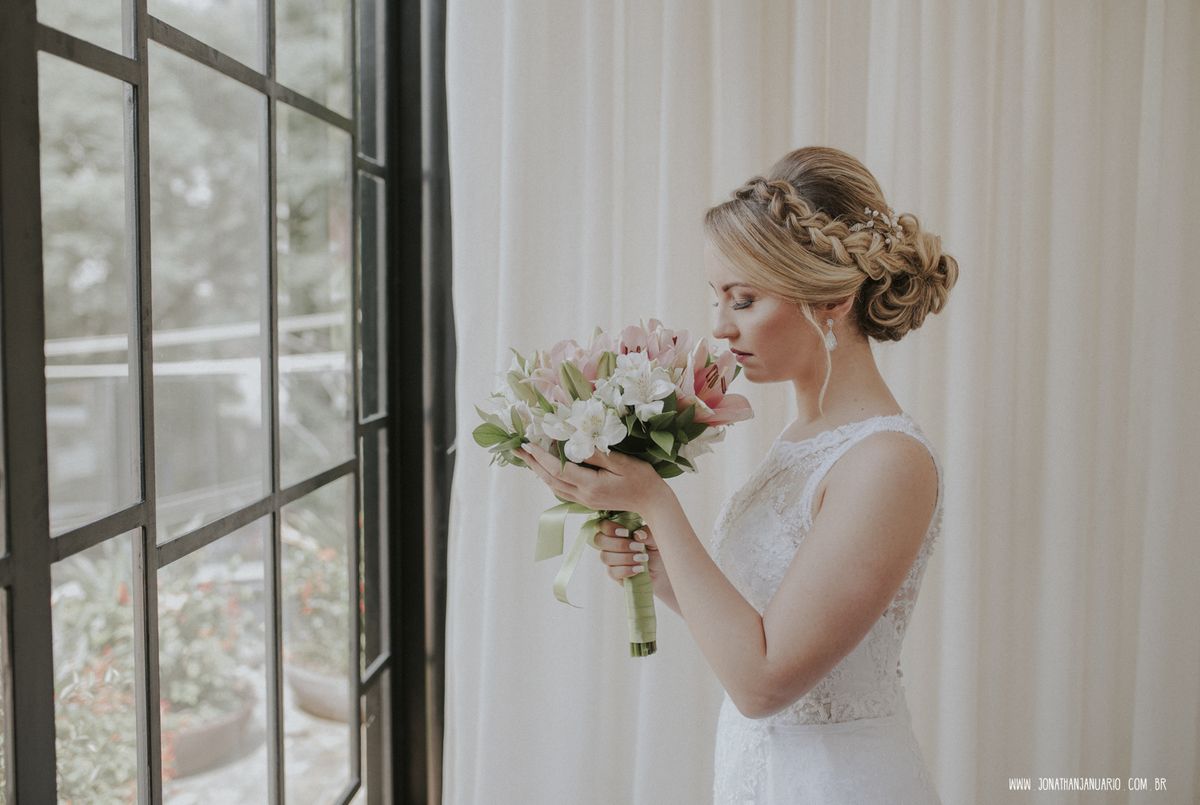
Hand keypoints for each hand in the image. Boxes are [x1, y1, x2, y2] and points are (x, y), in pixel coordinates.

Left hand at [514, 443, 667, 514]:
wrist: (653, 502)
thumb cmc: (641, 479)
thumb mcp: (620, 462)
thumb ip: (596, 455)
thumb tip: (574, 444)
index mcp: (590, 485)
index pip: (558, 469)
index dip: (540, 456)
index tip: (527, 443)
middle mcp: (584, 495)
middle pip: (550, 479)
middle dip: (532, 464)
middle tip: (516, 449)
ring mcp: (585, 501)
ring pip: (554, 486)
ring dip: (539, 472)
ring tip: (527, 457)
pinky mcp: (588, 501)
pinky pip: (563, 490)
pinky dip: (551, 478)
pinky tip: (548, 470)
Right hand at [592, 520, 661, 580]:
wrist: (663, 571)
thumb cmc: (657, 550)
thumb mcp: (658, 538)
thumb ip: (649, 534)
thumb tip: (637, 535)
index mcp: (618, 531)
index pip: (602, 525)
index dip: (609, 527)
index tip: (626, 532)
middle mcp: (610, 544)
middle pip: (599, 540)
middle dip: (619, 544)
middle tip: (638, 547)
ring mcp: (611, 560)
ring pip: (605, 557)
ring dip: (625, 557)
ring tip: (643, 558)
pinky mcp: (614, 574)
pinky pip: (612, 572)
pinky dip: (626, 570)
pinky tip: (639, 568)